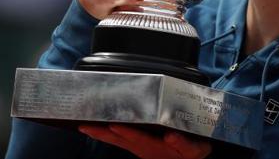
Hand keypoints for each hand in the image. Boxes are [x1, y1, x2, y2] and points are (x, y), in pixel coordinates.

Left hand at [78, 124, 211, 158]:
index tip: (114, 125)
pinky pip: (118, 140)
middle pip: (120, 140)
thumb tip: (170, 135)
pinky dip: (106, 134)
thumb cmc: (191, 153)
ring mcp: (139, 148)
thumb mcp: (194, 150)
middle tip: (85, 126)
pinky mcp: (137, 146)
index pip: (138, 139)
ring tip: (84, 126)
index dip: (126, 132)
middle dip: (102, 133)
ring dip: (100, 134)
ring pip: (116, 141)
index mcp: (156, 148)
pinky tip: (97, 128)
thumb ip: (183, 144)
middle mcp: (144, 148)